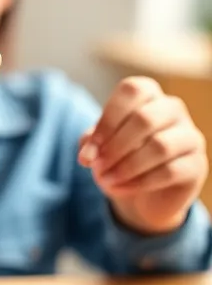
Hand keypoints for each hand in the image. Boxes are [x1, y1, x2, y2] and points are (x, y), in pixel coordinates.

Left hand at [78, 76, 207, 234]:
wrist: (143, 193)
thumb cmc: (119, 158)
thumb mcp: (100, 147)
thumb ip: (91, 143)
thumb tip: (88, 154)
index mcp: (148, 96)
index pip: (132, 91)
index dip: (108, 119)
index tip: (90, 148)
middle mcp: (173, 110)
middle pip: (145, 118)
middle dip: (115, 146)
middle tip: (96, 166)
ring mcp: (190, 136)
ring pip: (160, 146)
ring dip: (126, 166)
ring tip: (105, 180)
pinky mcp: (197, 165)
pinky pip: (170, 171)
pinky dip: (139, 182)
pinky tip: (120, 188)